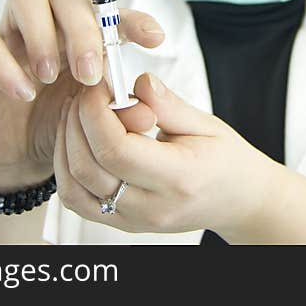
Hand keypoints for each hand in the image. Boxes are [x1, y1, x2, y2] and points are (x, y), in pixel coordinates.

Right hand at [0, 0, 161, 192]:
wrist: (21, 156)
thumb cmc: (63, 122)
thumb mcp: (98, 115)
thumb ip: (121, 109)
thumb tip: (146, 113)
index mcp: (84, 29)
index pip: (109, 8)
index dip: (132, 19)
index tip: (154, 40)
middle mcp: (50, 20)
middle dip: (82, 30)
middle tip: (89, 74)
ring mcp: (13, 33)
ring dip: (42, 35)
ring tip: (51, 76)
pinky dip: (7, 67)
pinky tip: (25, 94)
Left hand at [54, 71, 282, 238]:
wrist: (239, 200)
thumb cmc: (227, 161)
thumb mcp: (206, 124)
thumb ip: (168, 105)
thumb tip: (137, 82)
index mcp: (179, 178)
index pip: (117, 150)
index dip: (96, 113)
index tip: (98, 86)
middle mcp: (153, 206)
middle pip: (89, 167)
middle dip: (76, 122)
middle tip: (85, 93)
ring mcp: (135, 221)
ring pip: (75, 188)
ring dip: (66, 145)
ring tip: (77, 113)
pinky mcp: (122, 223)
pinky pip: (78, 201)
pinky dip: (68, 168)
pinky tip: (78, 141)